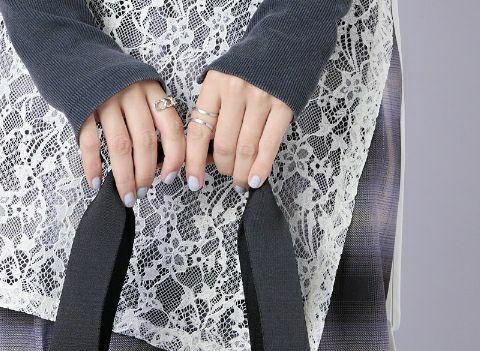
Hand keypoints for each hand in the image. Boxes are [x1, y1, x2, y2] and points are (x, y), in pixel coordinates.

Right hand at [78, 80, 184, 205]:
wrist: (76, 60)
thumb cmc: (114, 86)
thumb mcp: (140, 93)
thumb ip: (152, 119)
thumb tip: (161, 165)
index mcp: (151, 91)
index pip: (171, 127)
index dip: (175, 156)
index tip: (169, 178)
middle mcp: (132, 93)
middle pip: (145, 140)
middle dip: (146, 173)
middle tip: (143, 192)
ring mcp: (106, 99)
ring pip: (121, 145)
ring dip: (125, 176)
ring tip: (127, 195)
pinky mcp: (83, 106)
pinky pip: (90, 142)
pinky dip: (93, 165)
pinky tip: (96, 182)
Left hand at [184, 72, 292, 191]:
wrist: (287, 40)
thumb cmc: (251, 66)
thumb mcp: (223, 79)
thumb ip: (213, 110)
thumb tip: (205, 153)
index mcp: (215, 84)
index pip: (198, 132)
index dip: (194, 162)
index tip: (192, 182)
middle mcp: (236, 90)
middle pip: (224, 144)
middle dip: (223, 168)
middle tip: (227, 174)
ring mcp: (261, 98)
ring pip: (246, 149)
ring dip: (242, 172)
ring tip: (242, 181)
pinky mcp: (283, 105)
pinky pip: (269, 145)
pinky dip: (261, 167)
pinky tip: (256, 180)